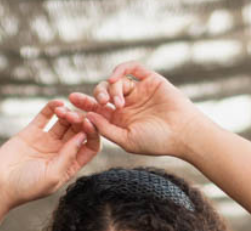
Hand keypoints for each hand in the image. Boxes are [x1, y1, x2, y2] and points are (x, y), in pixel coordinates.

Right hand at [0, 100, 101, 206]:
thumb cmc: (26, 187)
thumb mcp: (52, 175)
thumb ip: (69, 156)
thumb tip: (83, 136)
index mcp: (69, 166)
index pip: (89, 147)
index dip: (93, 134)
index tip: (90, 124)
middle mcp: (61, 153)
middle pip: (78, 131)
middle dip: (81, 120)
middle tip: (76, 115)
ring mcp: (47, 141)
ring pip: (64, 121)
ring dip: (68, 113)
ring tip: (64, 111)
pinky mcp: (32, 132)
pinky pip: (46, 115)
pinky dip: (53, 107)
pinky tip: (57, 103)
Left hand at [54, 64, 201, 160]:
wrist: (182, 133)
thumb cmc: (156, 142)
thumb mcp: (126, 139)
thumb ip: (106, 129)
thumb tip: (86, 115)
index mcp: (119, 121)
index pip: (96, 110)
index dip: (82, 106)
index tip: (69, 104)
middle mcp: (126, 105)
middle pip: (102, 94)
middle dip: (95, 96)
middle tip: (100, 104)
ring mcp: (137, 91)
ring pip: (114, 82)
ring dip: (110, 89)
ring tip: (116, 103)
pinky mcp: (148, 79)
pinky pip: (131, 68)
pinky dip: (120, 70)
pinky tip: (115, 79)